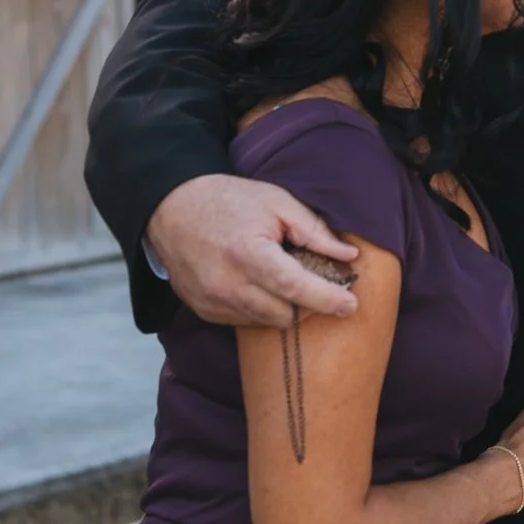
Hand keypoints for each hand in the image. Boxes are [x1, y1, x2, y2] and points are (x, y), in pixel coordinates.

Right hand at [146, 175, 359, 328]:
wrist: (172, 208)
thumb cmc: (229, 200)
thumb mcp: (276, 201)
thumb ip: (313, 229)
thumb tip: (349, 256)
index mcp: (248, 254)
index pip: (295, 288)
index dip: (327, 299)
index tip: (351, 304)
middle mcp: (227, 285)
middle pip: (285, 314)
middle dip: (308, 303)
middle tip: (318, 281)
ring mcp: (212, 302)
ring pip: (267, 322)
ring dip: (284, 307)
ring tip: (283, 277)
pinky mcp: (204, 311)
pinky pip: (245, 321)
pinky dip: (260, 309)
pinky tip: (259, 284)